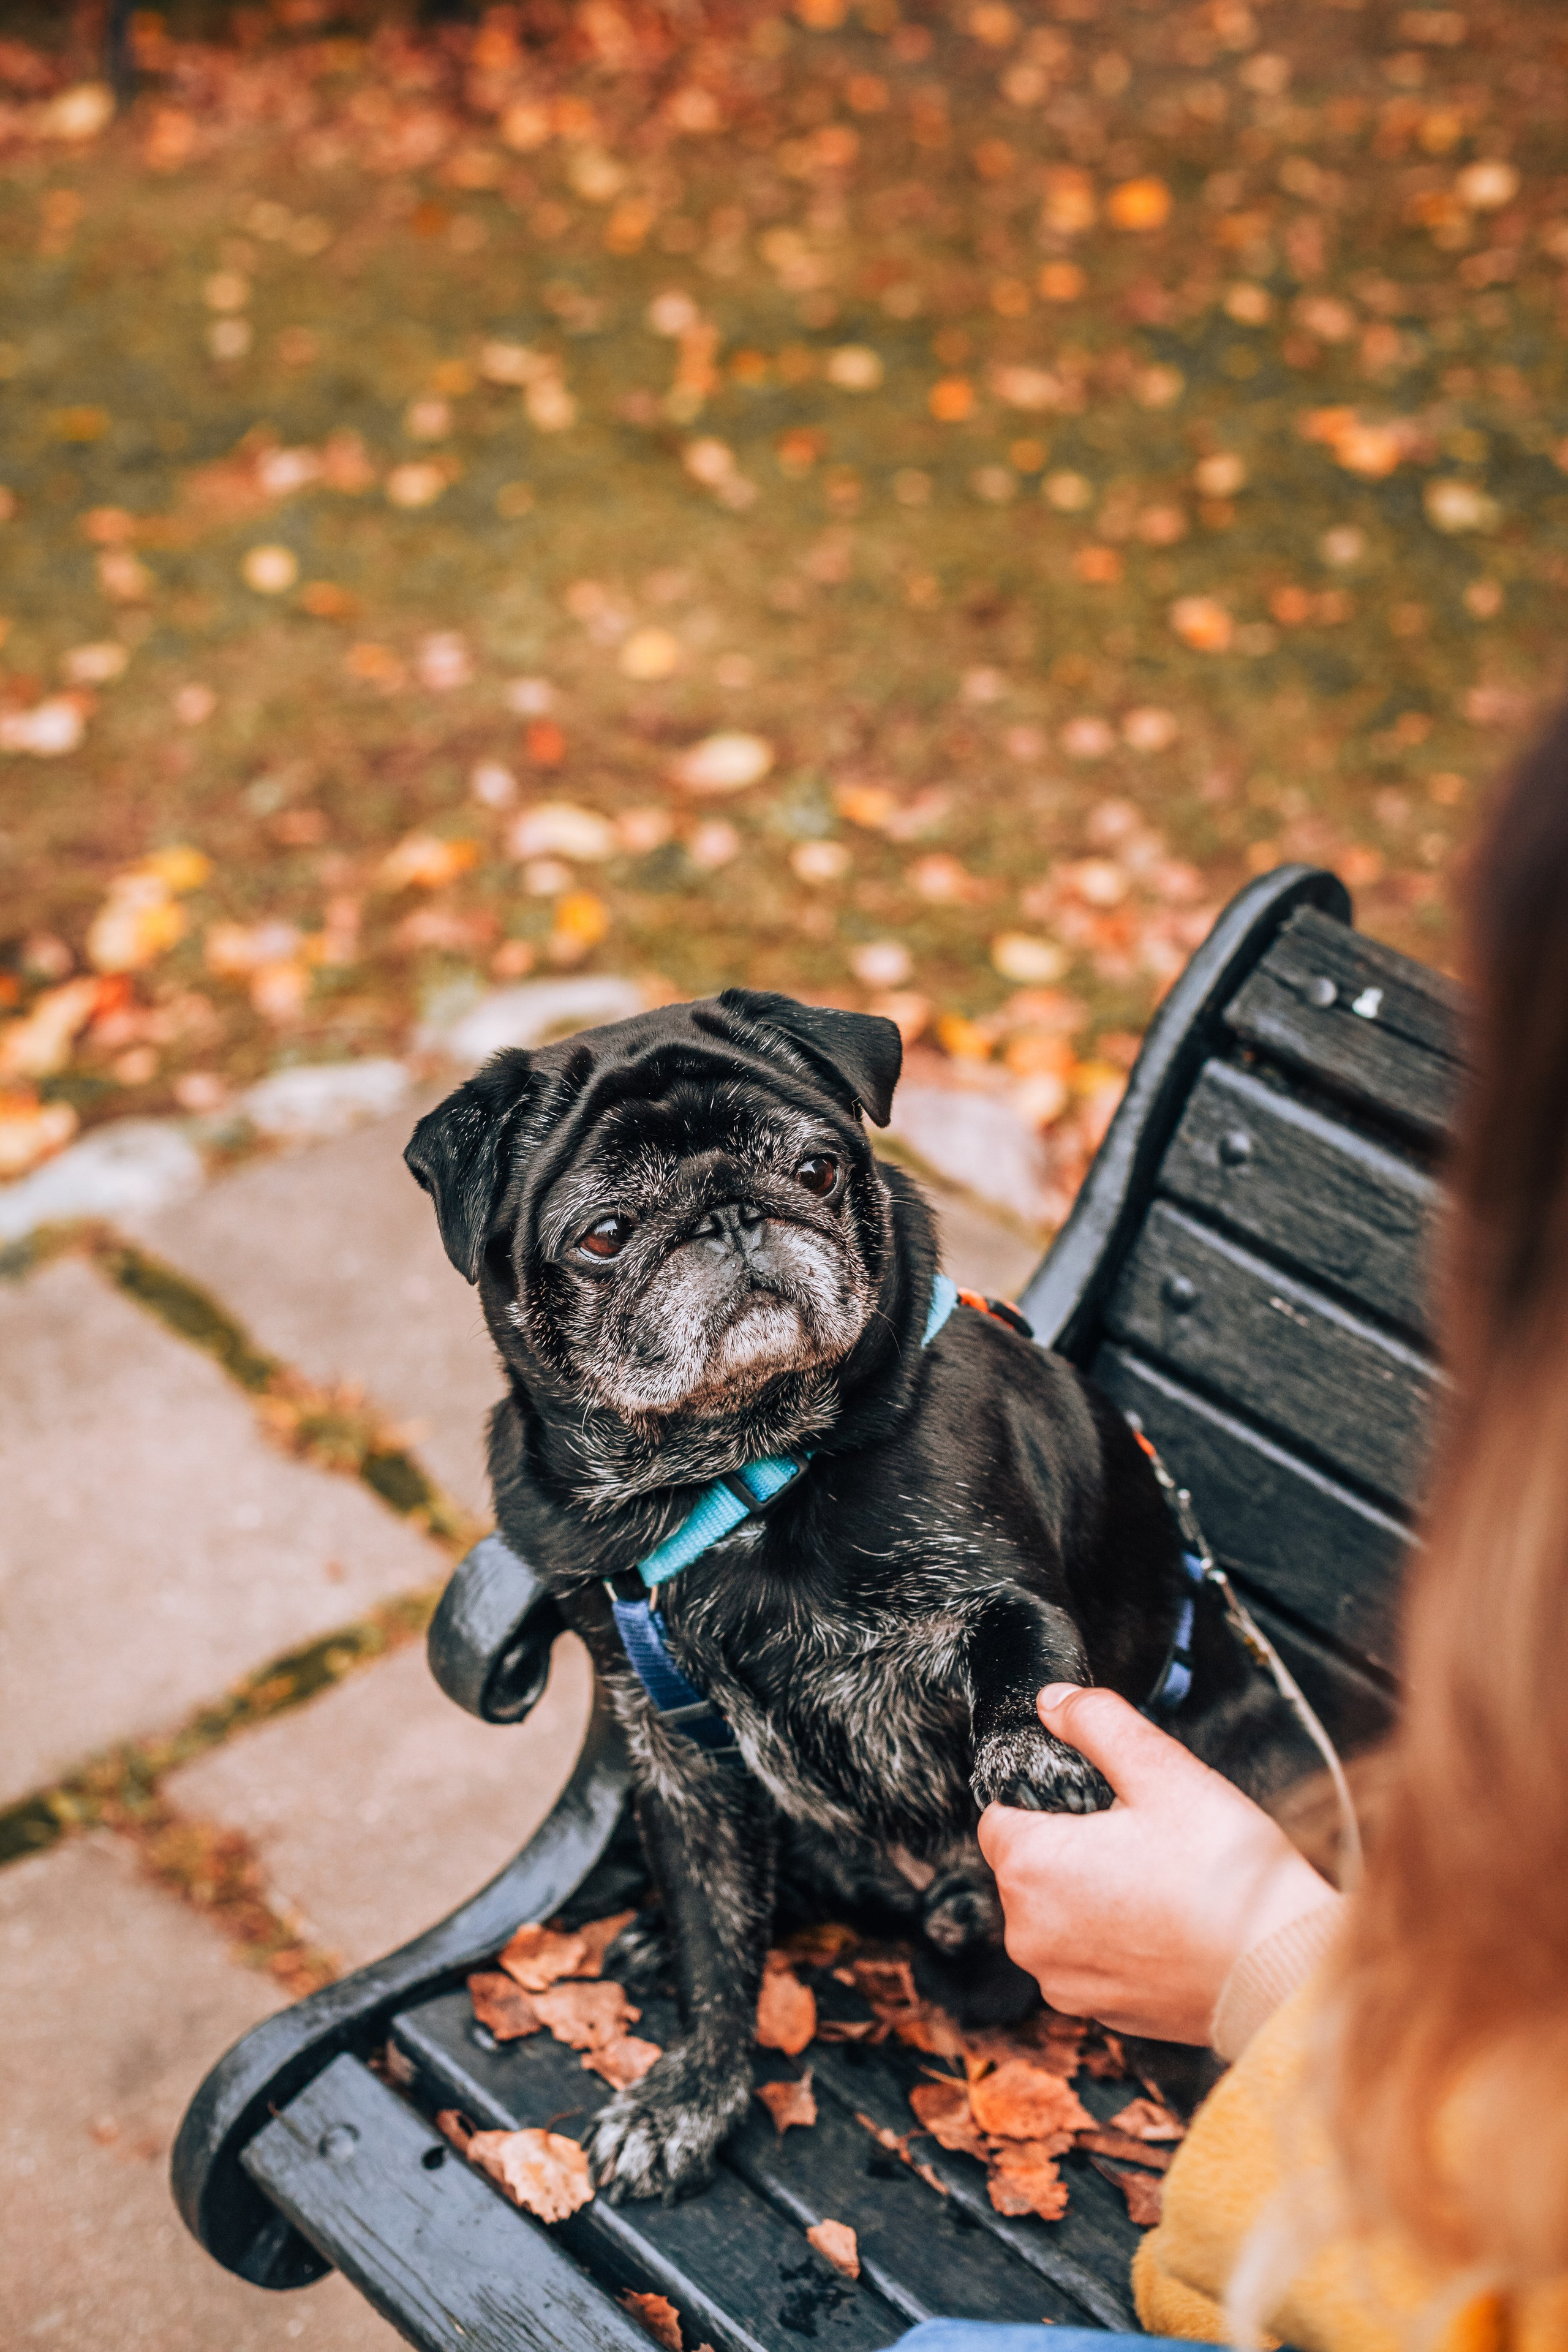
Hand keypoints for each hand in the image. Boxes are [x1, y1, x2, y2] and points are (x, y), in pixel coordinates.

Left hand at [977, 1683, 1335, 2044]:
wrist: (1282, 1969)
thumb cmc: (1224, 1872)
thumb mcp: (1162, 1769)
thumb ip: (1097, 1723)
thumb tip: (1054, 1704)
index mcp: (1030, 1869)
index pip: (1000, 1816)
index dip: (1043, 1799)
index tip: (1095, 1801)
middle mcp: (1030, 1934)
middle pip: (1027, 1867)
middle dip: (1069, 1846)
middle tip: (1140, 1838)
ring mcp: (1063, 1982)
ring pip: (1056, 1915)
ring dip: (1090, 1895)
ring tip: (1159, 1883)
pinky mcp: (1100, 2013)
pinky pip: (1088, 1959)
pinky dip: (1115, 1940)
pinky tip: (1166, 1926)